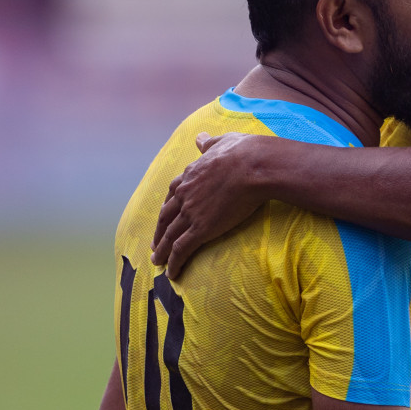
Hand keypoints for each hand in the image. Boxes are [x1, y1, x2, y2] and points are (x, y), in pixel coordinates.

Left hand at [152, 132, 272, 278]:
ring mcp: (190, 213)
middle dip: (159, 232)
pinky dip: (174, 262)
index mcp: (189, 176)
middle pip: (165, 218)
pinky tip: (172, 272)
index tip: (165, 217)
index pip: (172, 195)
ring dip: (162, 251)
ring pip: (170, 236)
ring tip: (158, 262)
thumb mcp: (223, 141)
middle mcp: (184, 195)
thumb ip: (209, 143)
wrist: (254, 166)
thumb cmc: (244, 152)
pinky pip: (182, 249)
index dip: (167, 208)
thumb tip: (200, 137)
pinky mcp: (201, 229)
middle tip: (156, 245)